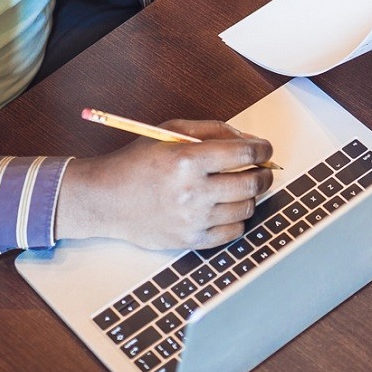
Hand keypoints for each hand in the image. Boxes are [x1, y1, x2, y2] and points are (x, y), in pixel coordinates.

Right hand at [55, 120, 273, 250]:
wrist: (106, 200)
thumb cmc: (138, 162)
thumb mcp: (172, 131)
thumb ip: (214, 130)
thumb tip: (251, 140)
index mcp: (188, 160)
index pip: (245, 153)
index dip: (263, 149)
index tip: (264, 149)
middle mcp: (193, 192)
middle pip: (252, 183)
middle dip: (263, 173)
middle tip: (260, 170)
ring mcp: (192, 220)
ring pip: (246, 208)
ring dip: (249, 196)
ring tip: (236, 188)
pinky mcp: (190, 241)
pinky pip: (233, 233)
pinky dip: (236, 220)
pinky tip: (225, 208)